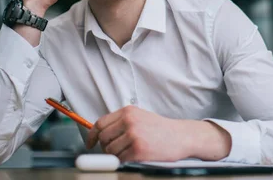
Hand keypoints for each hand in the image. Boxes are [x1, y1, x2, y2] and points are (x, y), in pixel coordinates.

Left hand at [86, 106, 230, 162]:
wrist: (182, 136)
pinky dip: (125, 160)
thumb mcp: (141, 117)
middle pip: (104, 138)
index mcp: (128, 111)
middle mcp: (129, 121)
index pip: (100, 123)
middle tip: (116, 149)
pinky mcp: (138, 149)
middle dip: (107, 146)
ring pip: (111, 150)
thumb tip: (100, 133)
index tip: (91, 143)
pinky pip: (121, 159)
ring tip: (131, 151)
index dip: (92, 135)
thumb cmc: (162, 129)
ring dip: (117, 155)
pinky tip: (136, 155)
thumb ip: (122, 122)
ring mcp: (133, 135)